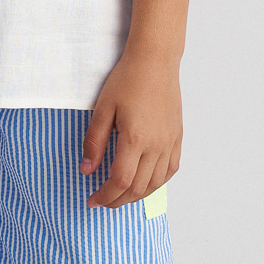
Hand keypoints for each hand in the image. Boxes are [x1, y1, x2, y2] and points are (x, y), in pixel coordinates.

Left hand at [81, 46, 182, 208]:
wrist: (155, 62)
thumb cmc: (127, 80)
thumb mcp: (103, 109)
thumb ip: (94, 142)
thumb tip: (87, 170)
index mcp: (135, 138)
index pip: (120, 181)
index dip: (105, 196)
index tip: (92, 201)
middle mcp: (156, 144)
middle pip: (138, 187)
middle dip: (118, 200)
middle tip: (102, 201)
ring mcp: (170, 142)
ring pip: (155, 183)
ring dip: (136, 195)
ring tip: (120, 196)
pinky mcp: (177, 137)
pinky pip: (170, 170)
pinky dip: (156, 183)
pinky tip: (144, 183)